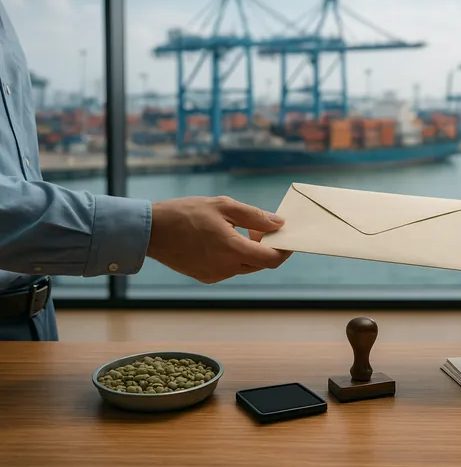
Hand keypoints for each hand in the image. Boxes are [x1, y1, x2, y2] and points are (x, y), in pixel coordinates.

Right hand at [146, 196, 291, 282]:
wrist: (150, 230)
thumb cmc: (186, 213)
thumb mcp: (223, 206)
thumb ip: (254, 216)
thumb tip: (279, 223)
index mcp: (232, 250)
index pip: (271, 259)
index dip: (284, 250)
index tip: (288, 239)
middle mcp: (225, 268)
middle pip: (259, 263)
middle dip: (266, 247)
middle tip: (261, 228)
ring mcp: (214, 275)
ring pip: (244, 266)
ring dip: (249, 251)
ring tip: (239, 229)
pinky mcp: (205, 277)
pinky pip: (229, 268)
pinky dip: (234, 256)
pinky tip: (224, 239)